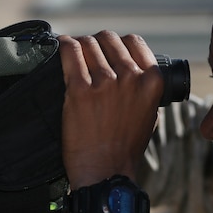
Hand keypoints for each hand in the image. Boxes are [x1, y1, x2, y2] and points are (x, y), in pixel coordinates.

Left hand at [58, 31, 161, 188]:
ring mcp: (105, 82)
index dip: (118, 44)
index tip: (108, 49)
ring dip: (80, 45)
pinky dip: (64, 46)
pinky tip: (61, 46)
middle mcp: (131, 78)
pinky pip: (69, 52)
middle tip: (88, 52)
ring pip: (89, 43)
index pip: (135, 42)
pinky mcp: (79, 90)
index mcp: (152, 82)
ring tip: (74, 52)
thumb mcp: (150, 114)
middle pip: (110, 39)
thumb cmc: (126, 148)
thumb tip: (128, 68)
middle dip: (98, 43)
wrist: (106, 173)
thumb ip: (143, 88)